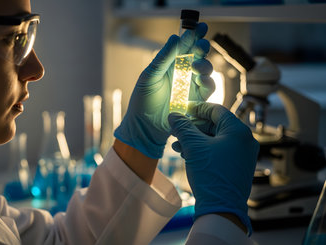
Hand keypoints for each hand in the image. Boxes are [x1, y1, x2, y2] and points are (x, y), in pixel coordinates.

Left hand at [114, 23, 213, 158]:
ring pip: (206, 70)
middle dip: (202, 47)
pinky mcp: (197, 100)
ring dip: (204, 64)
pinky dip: (207, 82)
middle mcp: (182, 73)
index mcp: (170, 64)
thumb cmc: (142, 100)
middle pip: (199, 55)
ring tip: (195, 66)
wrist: (144, 126)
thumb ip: (164, 57)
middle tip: (201, 45)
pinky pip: (208, 88)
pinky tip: (200, 80)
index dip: (194, 35)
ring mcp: (190, 86)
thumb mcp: (150, 75)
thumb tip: (176, 36)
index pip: (184, 46)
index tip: (201, 26)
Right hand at [168, 102, 258, 234]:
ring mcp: (242, 155)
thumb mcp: (193, 146)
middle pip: (215, 125)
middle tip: (177, 130)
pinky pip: (219, 151)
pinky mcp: (237, 166)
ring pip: (215, 139)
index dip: (196, 108)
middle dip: (193, 127)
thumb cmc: (211, 175)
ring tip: (178, 145)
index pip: (216, 110)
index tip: (182, 109)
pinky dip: (203, 150)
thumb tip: (174, 115)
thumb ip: (183, 127)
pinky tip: (188, 155)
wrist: (222, 209)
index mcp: (238, 131)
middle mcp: (245, 141)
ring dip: (195, 140)